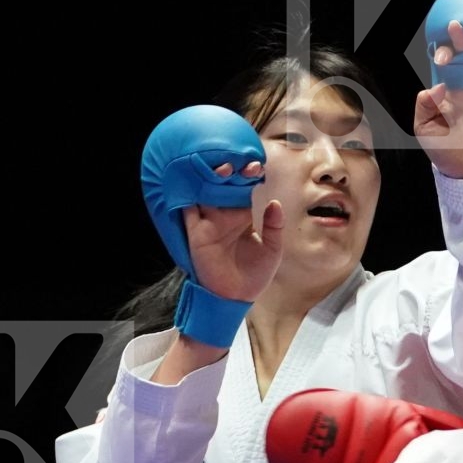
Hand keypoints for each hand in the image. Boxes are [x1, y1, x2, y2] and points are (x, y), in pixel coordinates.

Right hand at [183, 160, 284, 303]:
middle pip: (224, 186)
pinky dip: (187, 195)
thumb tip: (275, 202)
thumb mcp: (272, 250)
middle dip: (231, 172)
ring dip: (210, 179)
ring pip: (206, 192)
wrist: (235, 297)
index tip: (257, 166)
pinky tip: (191, 180)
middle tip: (239, 164)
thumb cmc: (255, 275)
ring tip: (222, 169)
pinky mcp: (196, 231)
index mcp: (244, 215)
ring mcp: (209, 221)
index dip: (249, 176)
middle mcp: (225, 214)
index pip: (244, 189)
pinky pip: (188, 209)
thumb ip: (274, 226)